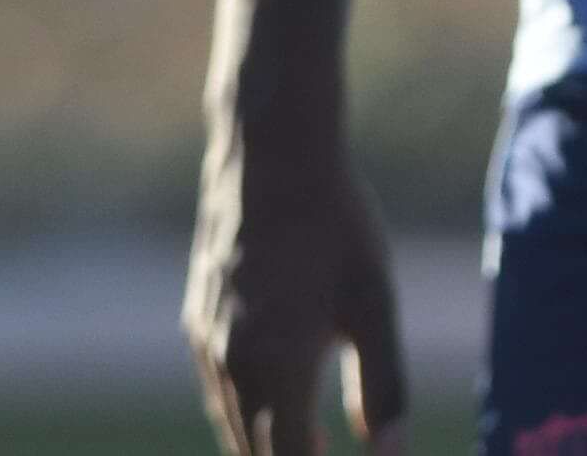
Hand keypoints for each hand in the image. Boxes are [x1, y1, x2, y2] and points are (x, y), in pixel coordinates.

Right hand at [185, 123, 408, 455]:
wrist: (270, 159)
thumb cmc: (335, 229)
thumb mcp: (374, 306)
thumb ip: (382, 386)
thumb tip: (388, 450)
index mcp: (275, 372)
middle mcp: (230, 367)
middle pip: (253, 451)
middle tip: (324, 454)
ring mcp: (206, 342)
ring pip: (231, 420)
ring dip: (264, 443)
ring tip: (308, 445)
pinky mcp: (197, 318)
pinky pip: (218, 386)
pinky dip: (245, 409)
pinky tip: (274, 400)